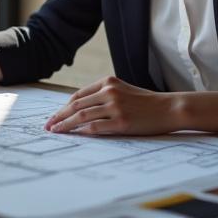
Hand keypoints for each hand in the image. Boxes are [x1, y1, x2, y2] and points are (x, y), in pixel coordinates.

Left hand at [44, 76, 181, 134]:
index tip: (55, 116)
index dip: (64, 107)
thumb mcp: (123, 90)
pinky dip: (81, 132)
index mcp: (108, 82)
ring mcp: (115, 107)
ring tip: (56, 131)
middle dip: (59, 116)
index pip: (78, 95)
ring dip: (65, 125)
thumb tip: (80, 108)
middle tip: (48, 126)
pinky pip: (95, 127)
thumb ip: (103, 95)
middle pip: (76, 105)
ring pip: (81, 116)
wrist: (169, 108)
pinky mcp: (121, 122)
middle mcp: (109, 92)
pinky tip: (74, 135)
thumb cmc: (146, 102)